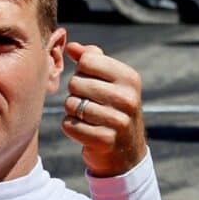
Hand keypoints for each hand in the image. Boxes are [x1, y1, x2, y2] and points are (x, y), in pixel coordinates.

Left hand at [61, 41, 146, 176]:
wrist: (126, 153)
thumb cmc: (113, 109)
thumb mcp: (111, 82)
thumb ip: (92, 60)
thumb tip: (72, 46)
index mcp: (130, 78)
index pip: (87, 61)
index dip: (81, 72)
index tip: (91, 84)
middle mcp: (128, 98)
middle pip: (75, 83)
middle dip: (75, 93)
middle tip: (88, 104)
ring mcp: (118, 121)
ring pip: (71, 104)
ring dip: (72, 111)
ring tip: (87, 118)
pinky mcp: (104, 140)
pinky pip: (69, 125)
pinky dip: (71, 127)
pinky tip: (84, 130)